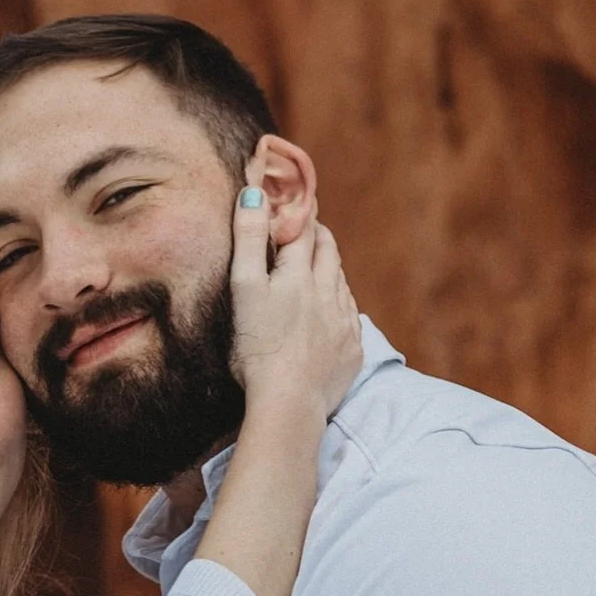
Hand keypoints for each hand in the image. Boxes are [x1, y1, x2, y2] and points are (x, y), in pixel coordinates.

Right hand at [228, 177, 361, 422]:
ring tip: (318, 271)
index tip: (296, 203)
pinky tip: (330, 315)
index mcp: (300, 275)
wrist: (289, 403)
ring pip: (341, 283)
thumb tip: (254, 192)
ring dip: (331, 272)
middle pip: (329, 253)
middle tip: (309, 231)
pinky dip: (340, 308)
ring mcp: (343, 323)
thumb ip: (248, 239)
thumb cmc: (257, 348)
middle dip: (318, 237)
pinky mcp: (351, 351)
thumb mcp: (244, 287)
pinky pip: (350, 319)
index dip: (299, 214)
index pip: (304, 231)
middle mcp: (328, 293)